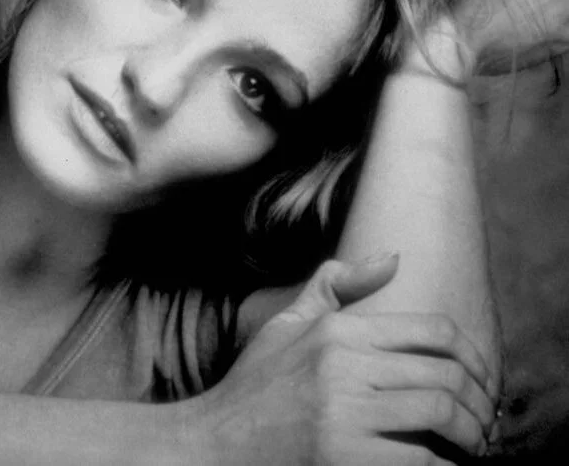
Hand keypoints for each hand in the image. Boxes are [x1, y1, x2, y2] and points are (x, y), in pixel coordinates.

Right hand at [194, 257, 495, 464]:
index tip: (480, 376)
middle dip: (477, 402)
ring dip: (468, 435)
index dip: (471, 354)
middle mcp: (342, 366)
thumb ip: (335, 283)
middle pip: (443, 375)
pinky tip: (440, 464)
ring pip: (437, 416)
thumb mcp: (289, 323)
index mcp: (337, 331)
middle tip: (483, 419)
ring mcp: (342, 415)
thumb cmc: (257, 382)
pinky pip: (417, 461)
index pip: (431, 330)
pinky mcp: (342, 461)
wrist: (217, 441)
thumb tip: (393, 255)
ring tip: (472, 444)